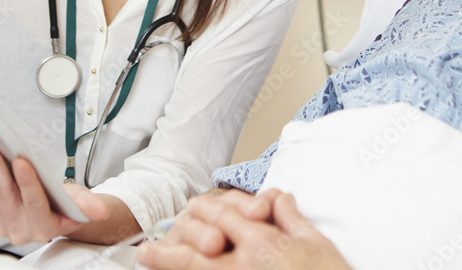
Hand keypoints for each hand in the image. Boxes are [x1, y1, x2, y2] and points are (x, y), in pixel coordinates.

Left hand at [0, 133, 108, 245]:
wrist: (57, 216)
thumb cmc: (69, 206)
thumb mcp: (83, 203)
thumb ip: (91, 206)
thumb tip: (102, 210)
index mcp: (44, 227)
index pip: (34, 203)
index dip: (27, 182)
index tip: (21, 161)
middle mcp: (20, 228)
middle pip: (4, 194)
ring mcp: (3, 222)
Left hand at [136, 189, 351, 269]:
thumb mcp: (316, 242)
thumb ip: (291, 218)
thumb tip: (278, 198)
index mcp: (264, 244)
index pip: (225, 219)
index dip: (204, 213)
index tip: (189, 210)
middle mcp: (244, 267)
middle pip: (195, 255)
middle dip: (168, 250)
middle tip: (146, 249)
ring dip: (169, 267)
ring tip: (148, 260)